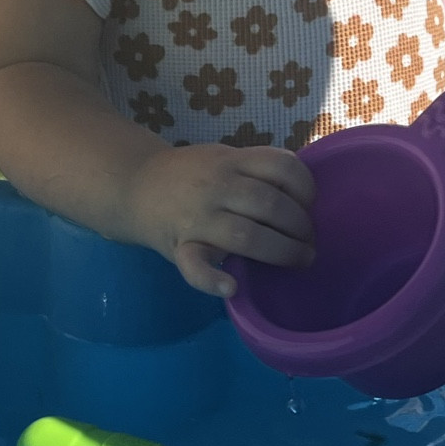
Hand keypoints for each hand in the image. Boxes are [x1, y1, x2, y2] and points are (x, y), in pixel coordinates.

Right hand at [124, 143, 315, 297]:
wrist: (133, 187)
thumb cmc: (190, 176)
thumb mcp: (222, 159)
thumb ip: (256, 171)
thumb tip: (303, 197)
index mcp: (231, 161)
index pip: (282, 167)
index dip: (306, 188)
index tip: (310, 205)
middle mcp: (217, 186)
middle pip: (270, 205)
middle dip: (301, 227)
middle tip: (309, 243)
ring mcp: (198, 217)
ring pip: (246, 235)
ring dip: (282, 252)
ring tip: (298, 260)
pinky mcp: (180, 247)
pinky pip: (195, 266)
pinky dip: (213, 280)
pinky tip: (231, 286)